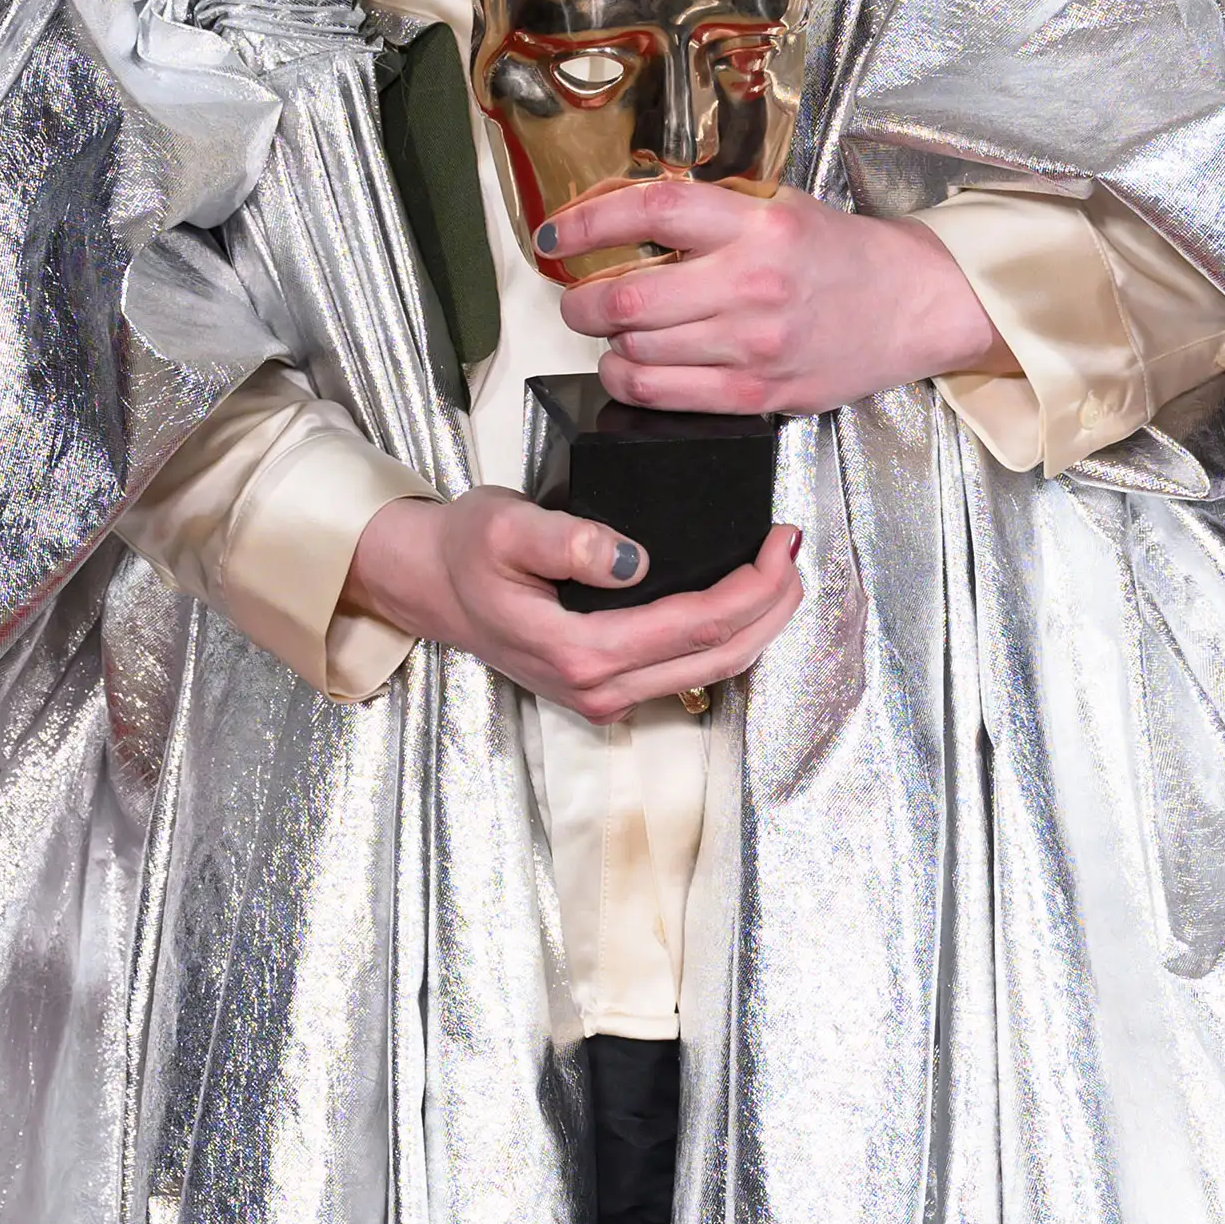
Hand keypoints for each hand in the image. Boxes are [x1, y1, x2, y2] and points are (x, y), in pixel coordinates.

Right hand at [347, 487, 805, 725]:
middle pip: (718, 656)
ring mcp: (603, 696)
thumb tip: (632, 558)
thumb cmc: (465, 551)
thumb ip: (568, 542)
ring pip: (710, 670)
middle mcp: (599, 688)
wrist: (429, 586)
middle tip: (795, 552)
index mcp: (581, 651)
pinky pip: (687, 670)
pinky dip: (727, 637)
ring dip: (757, 626)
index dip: (753, 585)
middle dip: (771, 606)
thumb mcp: (505, 526)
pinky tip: (743, 603)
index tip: (781, 540)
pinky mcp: (605, 690)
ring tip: (783, 574)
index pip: (696, 623)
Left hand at [538, 180, 1003, 411]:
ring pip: (635, 353)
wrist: (912, 305)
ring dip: (606, 344)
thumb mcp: (777, 208)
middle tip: (574, 296)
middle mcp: (752, 285)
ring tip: (614, 332)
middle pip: (625, 298)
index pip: (648, 214)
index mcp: (757, 225)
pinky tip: (631, 366)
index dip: (587, 223)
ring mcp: (753, 347)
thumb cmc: (840, 255)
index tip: (554, 236)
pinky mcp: (757, 394)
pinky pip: (662, 396)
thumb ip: (706, 214)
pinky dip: (628, 380)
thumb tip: (616, 220)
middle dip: (579, 301)